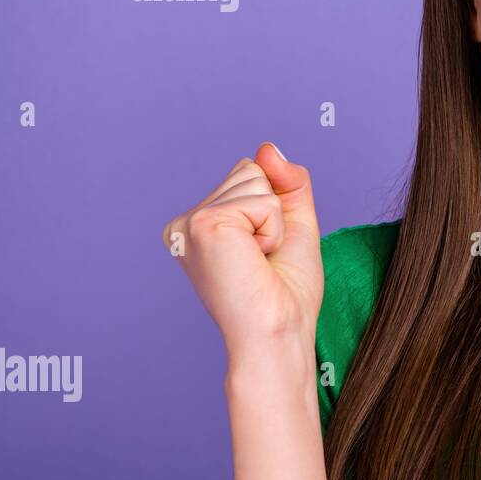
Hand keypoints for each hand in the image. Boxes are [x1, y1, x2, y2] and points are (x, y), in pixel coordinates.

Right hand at [162, 142, 323, 368]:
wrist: (278, 332)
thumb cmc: (285, 292)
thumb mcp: (293, 224)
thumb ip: (286, 181)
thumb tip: (268, 147)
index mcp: (200, 224)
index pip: (249, 172)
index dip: (274, 207)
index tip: (263, 251)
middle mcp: (186, 222)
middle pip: (251, 170)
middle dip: (274, 211)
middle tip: (263, 258)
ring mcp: (191, 222)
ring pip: (257, 180)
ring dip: (274, 222)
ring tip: (258, 260)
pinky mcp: (203, 224)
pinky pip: (263, 200)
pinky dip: (273, 229)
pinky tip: (255, 259)